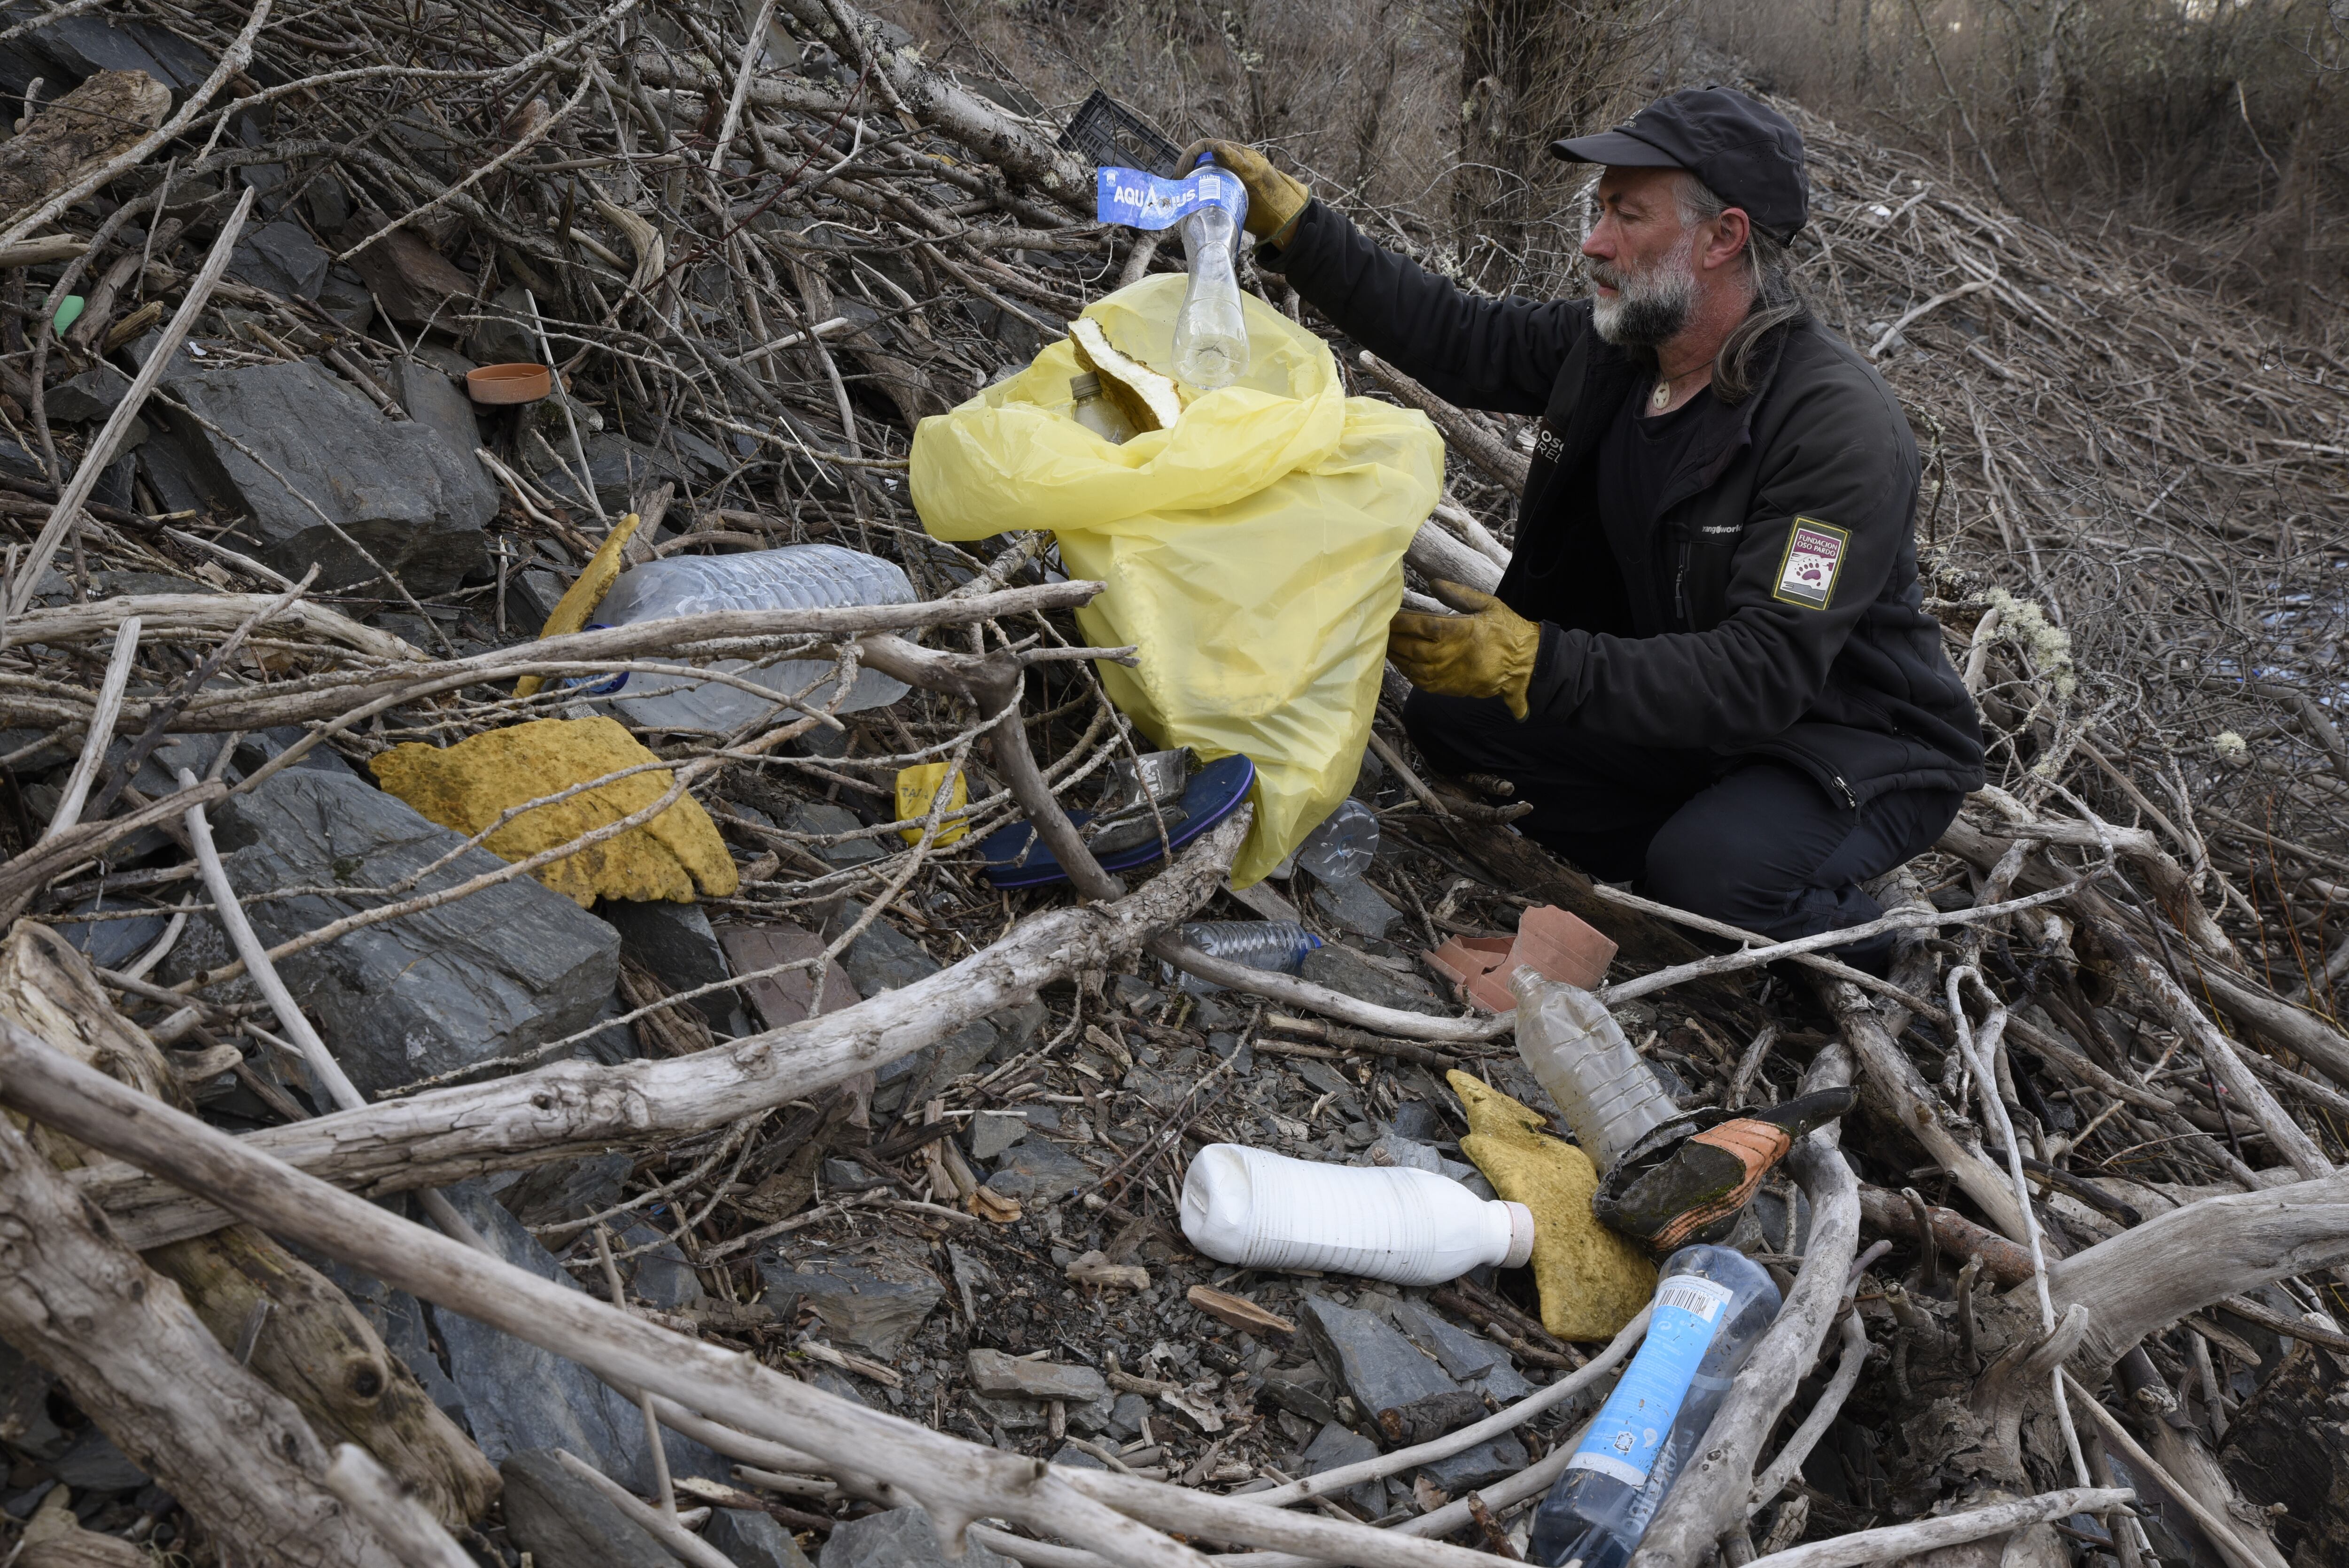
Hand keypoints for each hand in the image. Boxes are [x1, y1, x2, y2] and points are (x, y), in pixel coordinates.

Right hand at [1178, 138, 1310, 239]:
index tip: (1182, 173)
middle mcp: (1225, 166)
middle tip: (1179, 188)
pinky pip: (1203, 194)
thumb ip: (1236, 161)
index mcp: (1232, 154)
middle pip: (1198, 163)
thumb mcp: (1254, 176)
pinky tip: (1189, 207)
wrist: (1282, 220)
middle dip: (1185, 172)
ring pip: (1199, 179)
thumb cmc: (1272, 194)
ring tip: (1181, 198)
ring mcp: (1223, 182)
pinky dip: (1194, 198)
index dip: (1189, 157)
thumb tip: (1216, 146)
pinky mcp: (1221, 198)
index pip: (1204, 147)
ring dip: (1188, 186)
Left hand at [1386, 581, 1538, 720]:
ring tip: (1385, 644)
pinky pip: (1419, 681)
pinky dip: (1406, 670)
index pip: (1417, 625)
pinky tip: (1401, 661)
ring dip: (1395, 655)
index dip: (1398, 621)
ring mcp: (1446, 674)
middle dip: (1392, 638)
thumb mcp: (1487, 604)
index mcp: (1456, 631)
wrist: (1524, 666)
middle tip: (1379, 629)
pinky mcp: (1447, 688)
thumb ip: (1458, 594)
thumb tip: (1434, 583)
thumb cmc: (1508, 632)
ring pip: (1409, 665)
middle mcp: (1446, 654)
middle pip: (1408, 647)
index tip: (1387, 615)